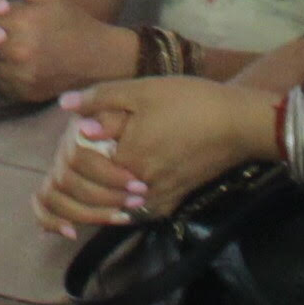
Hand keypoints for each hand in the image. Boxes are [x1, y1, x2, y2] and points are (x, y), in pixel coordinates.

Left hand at [33, 74, 278, 235]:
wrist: (239, 124)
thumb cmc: (190, 101)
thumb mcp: (142, 90)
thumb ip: (101, 98)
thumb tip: (66, 105)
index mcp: (125, 160)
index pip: (77, 168)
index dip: (68, 153)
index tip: (74, 137)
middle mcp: (138, 190)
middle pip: (88, 196)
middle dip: (74, 183)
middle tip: (65, 169)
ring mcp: (156, 201)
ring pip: (109, 210)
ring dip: (91, 199)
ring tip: (81, 183)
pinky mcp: (170, 204)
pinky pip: (132, 213)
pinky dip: (116, 205)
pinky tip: (112, 191)